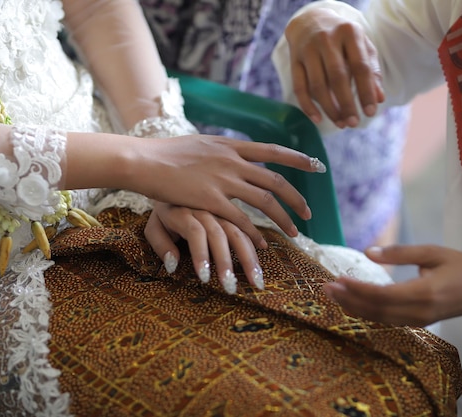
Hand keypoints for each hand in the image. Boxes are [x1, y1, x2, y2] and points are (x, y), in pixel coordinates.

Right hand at [128, 134, 325, 247]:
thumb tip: (234, 153)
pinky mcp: (210, 199)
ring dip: (284, 219)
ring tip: (295, 233)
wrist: (144, 160)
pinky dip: (255, 232)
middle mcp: (231, 161)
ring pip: (265, 201)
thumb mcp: (200, 144)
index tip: (317, 166)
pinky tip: (262, 243)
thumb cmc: (166, 153)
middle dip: (296, 198)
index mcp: (230, 146)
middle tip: (308, 213)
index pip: (273, 150)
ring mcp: (222, 180)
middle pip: (275, 180)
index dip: (298, 159)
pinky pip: (241, 218)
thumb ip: (221, 151)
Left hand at [144, 202, 264, 294]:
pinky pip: (246, 224)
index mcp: (182, 211)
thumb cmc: (165, 211)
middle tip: (232, 287)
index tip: (204, 278)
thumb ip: (160, 244)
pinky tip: (263, 251)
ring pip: (236, 230)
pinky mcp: (232, 209)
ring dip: (247, 255)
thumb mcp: (154, 225)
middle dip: (226, 262)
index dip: (200, 254)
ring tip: (255, 279)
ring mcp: (220, 208)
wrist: (177, 178)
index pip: (195, 232)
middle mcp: (204, 208)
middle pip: (218, 234)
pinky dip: (254, 238)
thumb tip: (173, 265)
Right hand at [284, 7, 383, 127]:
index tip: (371, 112)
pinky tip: (318, 119)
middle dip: (346, 104)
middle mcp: (327, 39)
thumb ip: (371, 71)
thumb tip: (379, 99)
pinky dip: (308, 106)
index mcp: (349, 33)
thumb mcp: (361, 46)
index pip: (360, 66)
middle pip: (337, 77)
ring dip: (329, 108)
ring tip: (340, 123)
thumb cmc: (342, 38)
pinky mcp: (294, 60)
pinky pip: (299, 87)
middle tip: (353, 123)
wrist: (310, 20)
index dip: (366, 91)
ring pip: (317, 85)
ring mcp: (308, 49)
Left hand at [323, 245, 461, 326]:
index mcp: (424, 293)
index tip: (338, 279)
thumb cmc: (461, 268)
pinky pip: (385, 320)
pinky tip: (350, 302)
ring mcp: (417, 321)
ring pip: (378, 318)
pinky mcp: (416, 323)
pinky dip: (365, 312)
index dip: (358, 289)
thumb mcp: (433, 252)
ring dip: (353, 307)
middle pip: (376, 310)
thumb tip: (368, 252)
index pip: (382, 295)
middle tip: (325, 287)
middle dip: (348, 299)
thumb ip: (400, 253)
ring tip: (331, 294)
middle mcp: (419, 312)